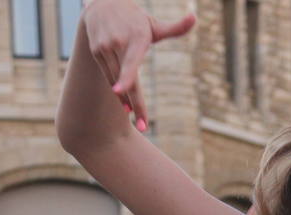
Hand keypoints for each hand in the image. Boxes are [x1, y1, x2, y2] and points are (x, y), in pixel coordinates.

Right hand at [83, 0, 195, 131]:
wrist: (103, 4)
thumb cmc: (135, 20)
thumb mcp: (154, 25)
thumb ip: (176, 28)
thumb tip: (194, 16)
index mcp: (137, 38)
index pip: (131, 61)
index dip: (126, 76)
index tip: (121, 90)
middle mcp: (118, 43)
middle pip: (126, 79)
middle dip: (135, 103)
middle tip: (143, 125)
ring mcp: (104, 47)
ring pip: (116, 80)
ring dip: (126, 101)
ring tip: (138, 120)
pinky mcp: (96, 51)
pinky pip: (108, 76)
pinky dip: (117, 90)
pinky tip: (125, 104)